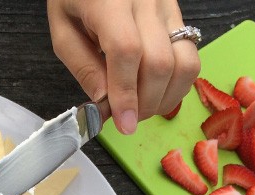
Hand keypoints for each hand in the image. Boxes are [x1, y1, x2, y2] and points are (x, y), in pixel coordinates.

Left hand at [47, 0, 200, 133]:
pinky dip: (177, 84)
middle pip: (160, 63)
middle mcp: (147, 0)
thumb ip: (82, 66)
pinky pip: (191, 56)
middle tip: (127, 119)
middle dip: (145, 103)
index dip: (126, 94)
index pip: (127, 52)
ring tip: (142, 108)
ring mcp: (168, 7)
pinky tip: (156, 93)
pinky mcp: (179, 15)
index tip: (124, 123)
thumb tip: (105, 103)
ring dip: (166, 97)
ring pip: (186, 62)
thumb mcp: (63, 27)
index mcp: (110, 1)